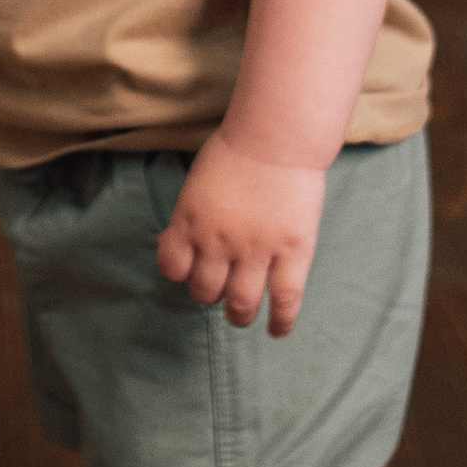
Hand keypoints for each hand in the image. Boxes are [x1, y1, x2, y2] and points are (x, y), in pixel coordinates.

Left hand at [157, 131, 326, 335]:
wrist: (278, 135)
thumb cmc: (237, 148)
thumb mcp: (199, 181)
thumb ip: (193, 214)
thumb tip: (189, 239)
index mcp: (190, 222)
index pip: (173, 268)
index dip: (182, 273)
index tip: (192, 271)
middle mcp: (217, 242)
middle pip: (206, 291)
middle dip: (210, 295)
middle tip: (220, 290)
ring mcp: (256, 250)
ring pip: (242, 303)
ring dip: (239, 315)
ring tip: (242, 315)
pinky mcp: (292, 253)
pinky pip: (285, 300)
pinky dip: (280, 322)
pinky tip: (277, 331)